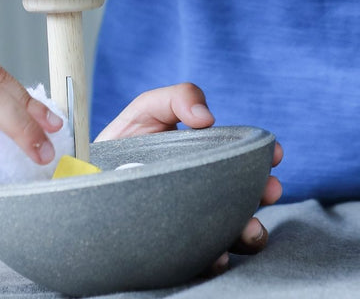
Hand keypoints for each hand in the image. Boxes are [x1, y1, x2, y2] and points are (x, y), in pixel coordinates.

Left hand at [96, 82, 282, 256]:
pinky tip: (216, 254)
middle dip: (264, 194)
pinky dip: (217, 259)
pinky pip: (205, 260)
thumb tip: (208, 117)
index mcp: (204, 158)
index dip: (263, 156)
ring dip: (252, 231)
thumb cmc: (122, 145)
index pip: (243, 159)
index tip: (274, 154)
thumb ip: (178, 98)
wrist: (84, 182)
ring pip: (235, 232)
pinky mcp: (179, 249)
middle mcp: (206, 192)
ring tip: (250, 228)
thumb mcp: (146, 110)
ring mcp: (195, 222)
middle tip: (268, 190)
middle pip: (248, 197)